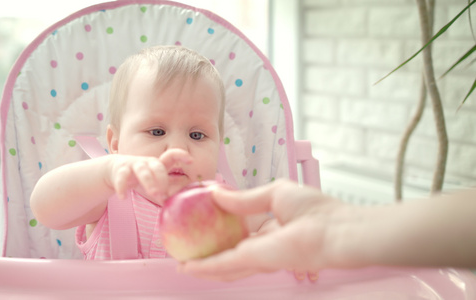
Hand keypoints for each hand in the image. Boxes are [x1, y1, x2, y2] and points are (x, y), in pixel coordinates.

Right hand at [108, 149, 192, 203]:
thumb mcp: (154, 181)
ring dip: (149, 182)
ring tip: (153, 195)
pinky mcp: (120, 170)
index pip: (170, 156)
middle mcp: (147, 162)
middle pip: (158, 166)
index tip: (191, 161)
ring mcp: (133, 165)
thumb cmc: (140, 177)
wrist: (114, 170)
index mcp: (157, 164)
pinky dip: (122, 187)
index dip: (181, 156)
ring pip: (143, 171)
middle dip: (163, 179)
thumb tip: (181, 201)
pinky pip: (122, 177)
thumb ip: (167, 188)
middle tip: (165, 194)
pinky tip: (123, 197)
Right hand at [178, 179, 341, 280]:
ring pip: (224, 265)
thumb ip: (244, 198)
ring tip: (183, 264)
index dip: (220, 230)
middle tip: (186, 251)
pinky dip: (206, 267)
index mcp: (269, 227)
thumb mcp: (274, 193)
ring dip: (202, 266)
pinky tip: (189, 267)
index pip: (239, 232)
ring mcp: (258, 256)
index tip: (200, 225)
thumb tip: (217, 193)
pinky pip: (225, 265)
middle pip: (229, 253)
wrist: (335, 230)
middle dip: (208, 254)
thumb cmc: (315, 209)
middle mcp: (262, 246)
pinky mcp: (256, 261)